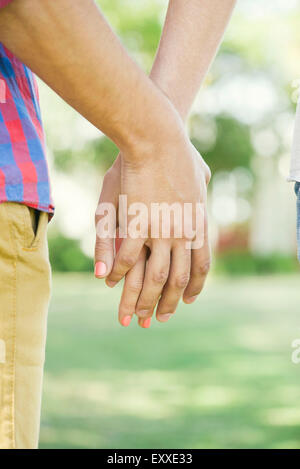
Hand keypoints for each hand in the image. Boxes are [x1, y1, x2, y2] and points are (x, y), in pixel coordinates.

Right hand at [95, 130, 210, 327]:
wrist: (160, 140)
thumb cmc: (178, 151)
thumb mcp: (200, 169)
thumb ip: (202, 181)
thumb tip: (206, 178)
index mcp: (198, 224)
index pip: (200, 266)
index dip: (193, 288)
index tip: (186, 302)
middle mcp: (183, 234)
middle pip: (177, 279)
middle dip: (166, 304)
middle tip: (158, 321)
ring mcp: (161, 231)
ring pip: (153, 276)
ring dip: (142, 299)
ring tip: (134, 317)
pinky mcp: (138, 223)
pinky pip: (128, 256)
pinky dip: (118, 272)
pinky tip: (110, 283)